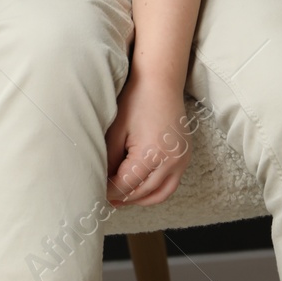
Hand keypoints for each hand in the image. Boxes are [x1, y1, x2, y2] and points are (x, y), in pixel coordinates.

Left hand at [105, 73, 191, 207]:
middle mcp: (171, 160)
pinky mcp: (185, 156)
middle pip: (143, 192)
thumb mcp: (116, 131)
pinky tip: (139, 187)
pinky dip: (155, 190)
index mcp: (152, 153)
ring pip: (161, 194)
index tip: (95, 192)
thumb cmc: (135, 101)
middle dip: (122, 197)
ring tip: (121, 198)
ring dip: (140, 199)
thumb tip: (103, 182)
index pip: (126, 184)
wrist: (160, 81)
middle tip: (105, 198)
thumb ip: (110, 161)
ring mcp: (182, 159)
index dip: (108, 190)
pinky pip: (171, 183)